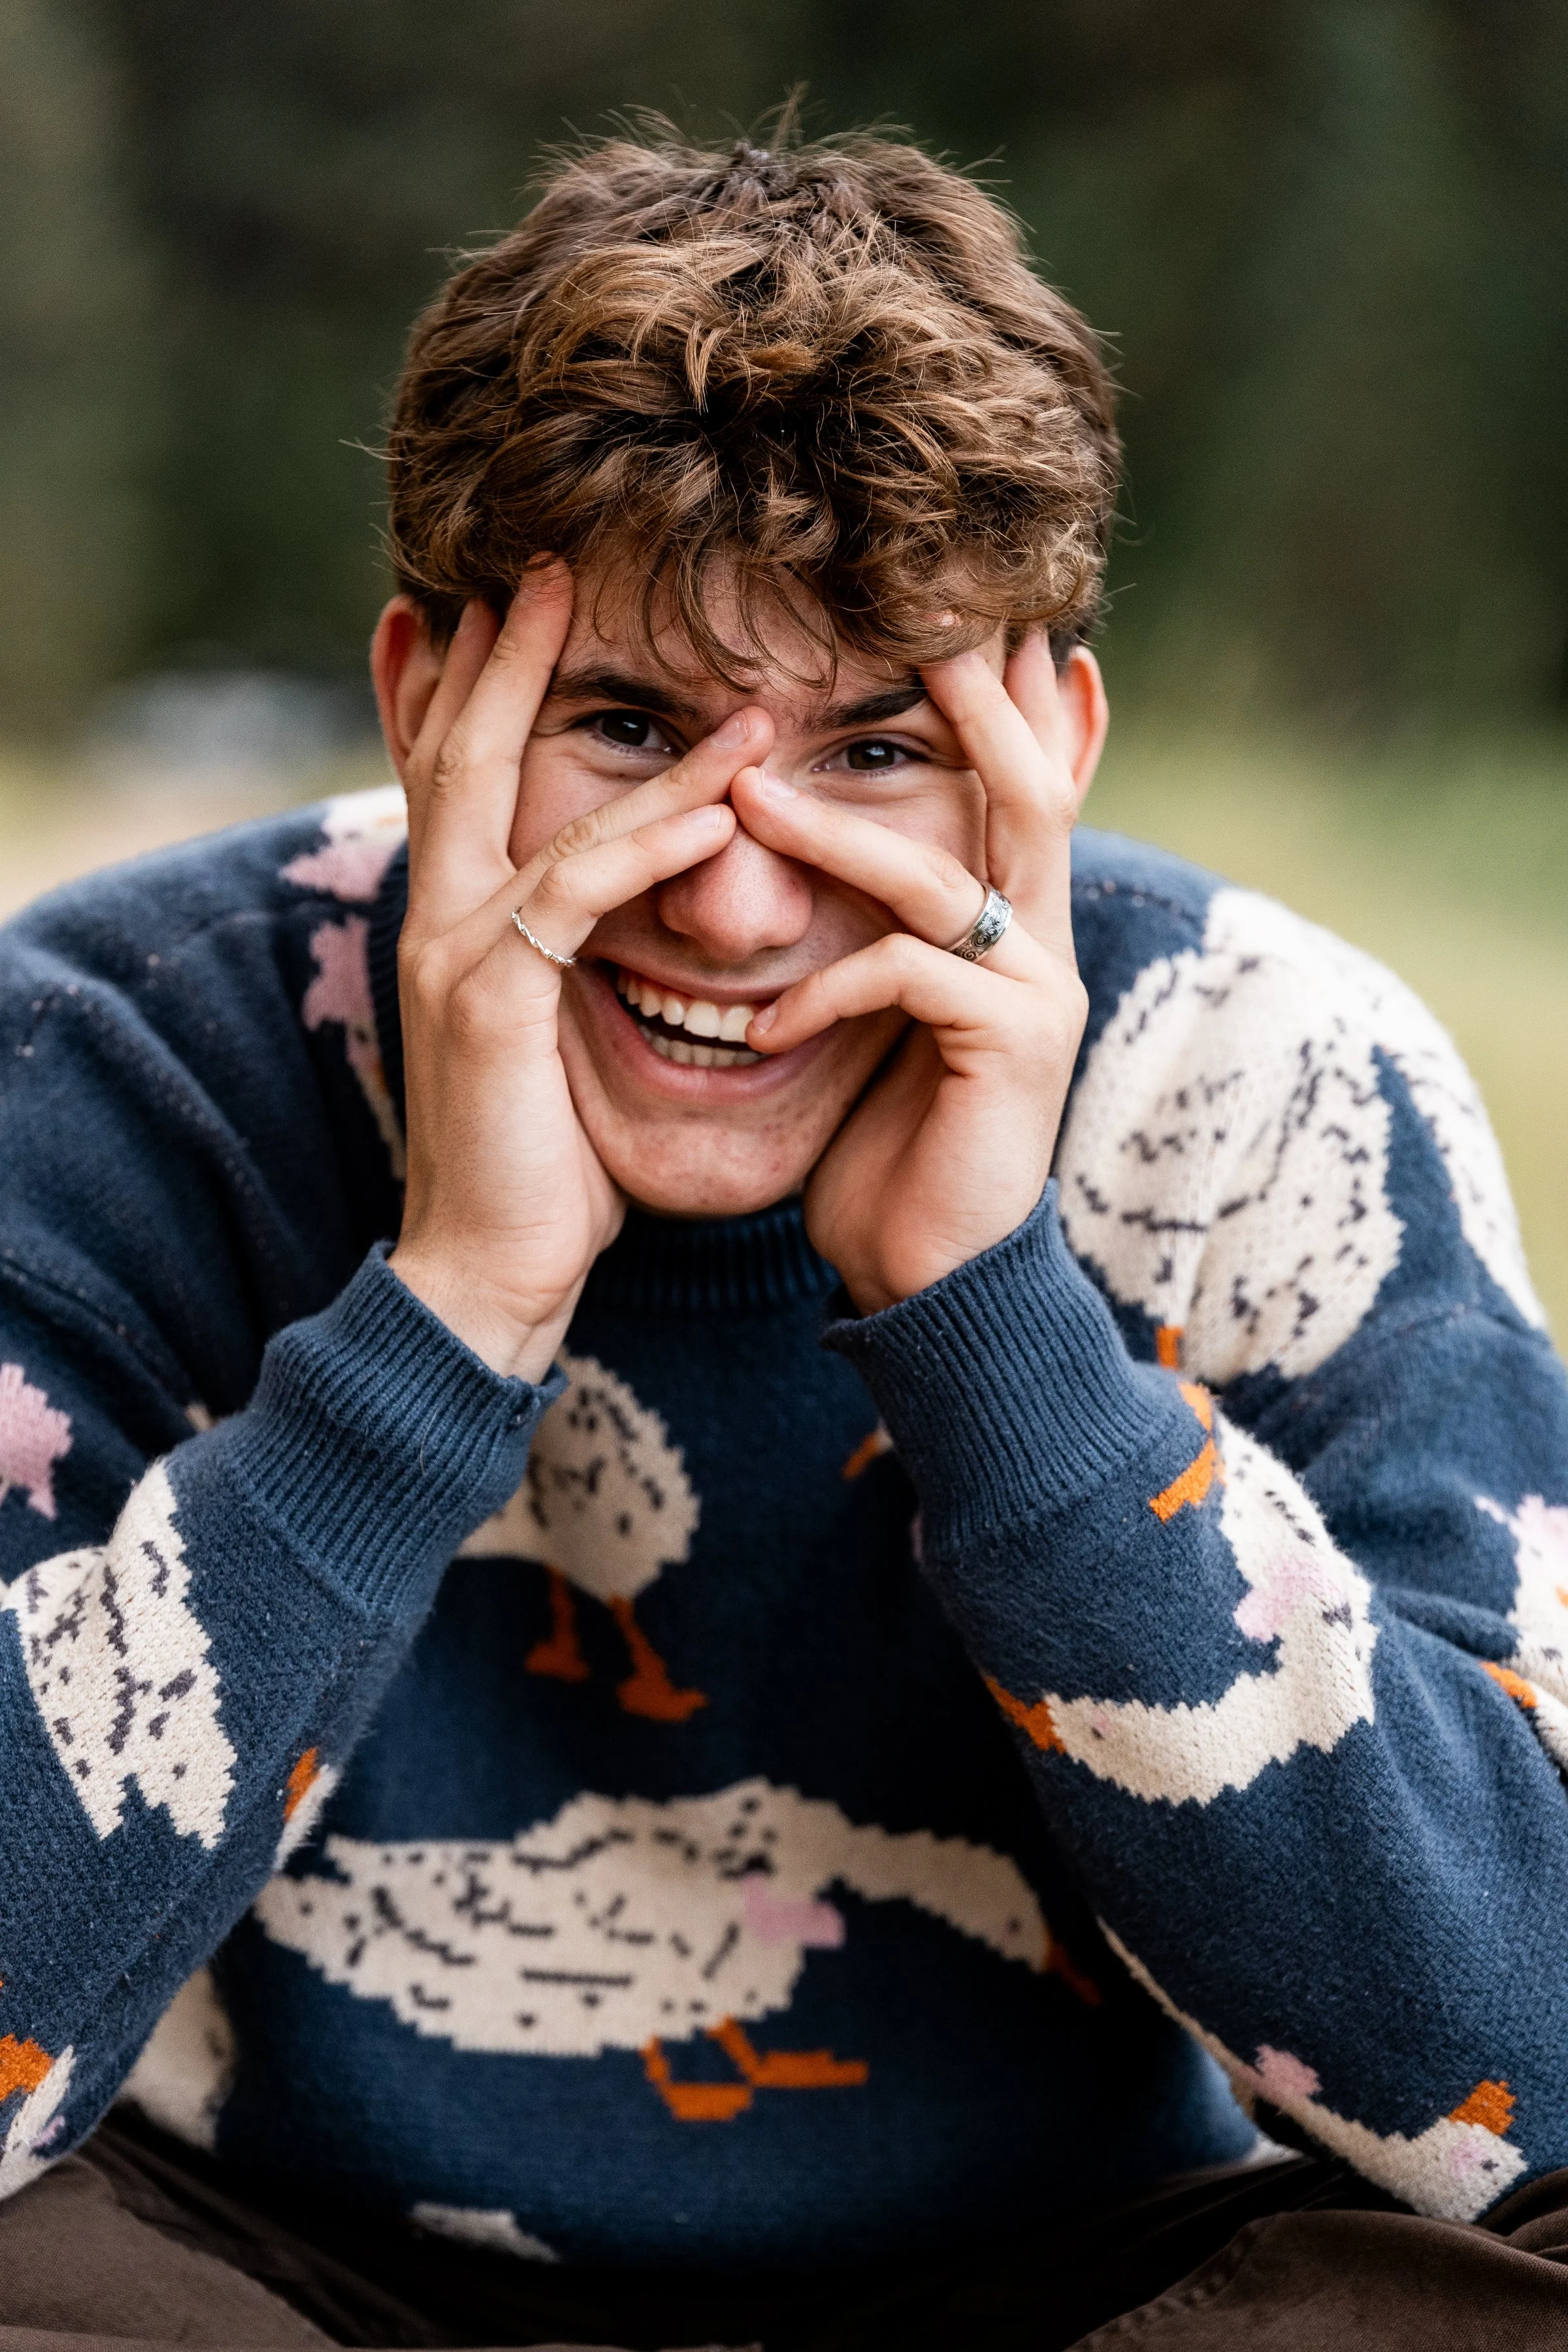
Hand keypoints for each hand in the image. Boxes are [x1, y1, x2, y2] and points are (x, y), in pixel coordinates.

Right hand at [388, 569, 760, 1377]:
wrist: (486, 1273)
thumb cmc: (539, 1164)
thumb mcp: (550, 1037)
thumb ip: (569, 959)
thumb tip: (617, 916)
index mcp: (451, 921)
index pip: (450, 773)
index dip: (463, 683)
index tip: (498, 600)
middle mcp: (436, 917)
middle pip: (461, 749)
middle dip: (499, 652)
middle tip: (544, 562)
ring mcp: (455, 953)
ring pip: (529, 803)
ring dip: (619, 734)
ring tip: (704, 682)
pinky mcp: (494, 1000)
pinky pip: (582, 895)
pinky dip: (650, 842)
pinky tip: (715, 804)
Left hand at [736, 635, 1089, 1314]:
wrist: (927, 1279)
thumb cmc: (889, 1152)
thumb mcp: (879, 1025)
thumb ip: (879, 937)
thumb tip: (810, 853)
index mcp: (1013, 934)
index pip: (1025, 792)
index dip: (1011, 706)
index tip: (979, 618)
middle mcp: (1043, 949)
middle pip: (1029, 791)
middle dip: (977, 706)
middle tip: (920, 626)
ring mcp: (1037, 996)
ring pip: (941, 876)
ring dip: (837, 835)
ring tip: (746, 796)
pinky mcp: (1012, 1049)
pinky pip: (909, 974)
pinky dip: (825, 987)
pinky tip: (762, 1027)